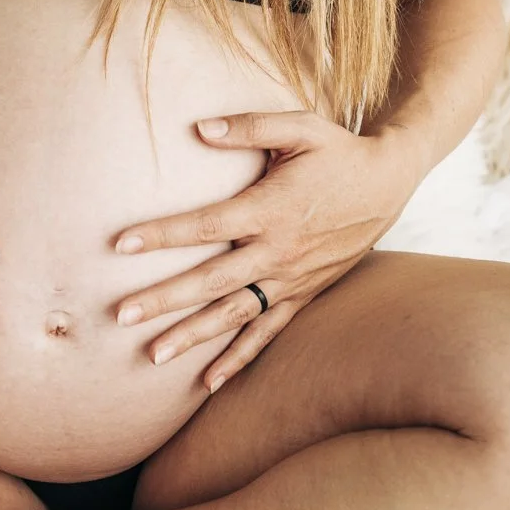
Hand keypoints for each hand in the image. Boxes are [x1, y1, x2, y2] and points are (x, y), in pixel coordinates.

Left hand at [110, 111, 416, 392]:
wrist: (388, 184)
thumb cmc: (337, 152)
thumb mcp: (300, 128)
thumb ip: (249, 127)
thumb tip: (199, 129)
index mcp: (270, 209)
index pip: (206, 225)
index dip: (163, 234)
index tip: (121, 243)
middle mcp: (278, 250)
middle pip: (211, 280)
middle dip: (164, 299)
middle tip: (121, 315)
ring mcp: (291, 278)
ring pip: (235, 314)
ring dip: (193, 336)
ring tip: (153, 357)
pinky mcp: (304, 294)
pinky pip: (267, 332)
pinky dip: (239, 358)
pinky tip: (209, 382)